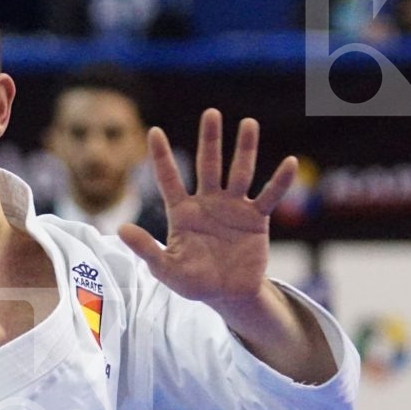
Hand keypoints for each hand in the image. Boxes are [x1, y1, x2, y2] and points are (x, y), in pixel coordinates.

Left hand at [118, 108, 296, 309]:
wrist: (227, 295)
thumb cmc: (193, 281)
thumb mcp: (165, 268)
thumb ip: (146, 249)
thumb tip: (121, 228)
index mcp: (181, 212)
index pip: (169, 179)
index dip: (162, 157)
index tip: (154, 131)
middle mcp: (208, 203)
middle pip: (208, 165)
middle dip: (209, 140)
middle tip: (211, 114)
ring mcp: (233, 208)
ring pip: (239, 172)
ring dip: (245, 149)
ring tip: (248, 123)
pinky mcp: (256, 219)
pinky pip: (268, 196)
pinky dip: (279, 182)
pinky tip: (289, 163)